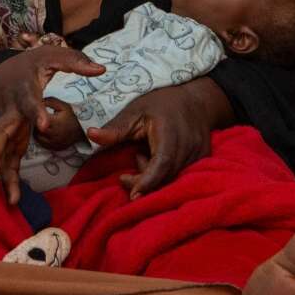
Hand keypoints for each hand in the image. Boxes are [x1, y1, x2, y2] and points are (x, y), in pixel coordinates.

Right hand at [0, 44, 104, 202]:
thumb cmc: (27, 65)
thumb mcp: (50, 55)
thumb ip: (75, 62)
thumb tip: (101, 69)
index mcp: (23, 90)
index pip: (29, 102)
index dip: (36, 112)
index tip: (43, 125)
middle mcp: (10, 111)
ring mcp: (6, 127)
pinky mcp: (9, 139)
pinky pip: (7, 160)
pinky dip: (7, 178)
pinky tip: (12, 198)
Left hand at [85, 81, 229, 197]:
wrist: (195, 99)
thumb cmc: (161, 103)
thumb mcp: (135, 111)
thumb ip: (115, 128)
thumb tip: (90, 135)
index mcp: (170, 131)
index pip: (162, 163)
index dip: (148, 181)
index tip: (133, 195)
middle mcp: (189, 144)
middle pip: (167, 175)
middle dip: (144, 181)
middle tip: (126, 175)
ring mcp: (199, 152)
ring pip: (176, 178)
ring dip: (155, 177)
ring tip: (143, 157)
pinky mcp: (204, 159)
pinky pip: (184, 175)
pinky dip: (167, 174)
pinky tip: (158, 160)